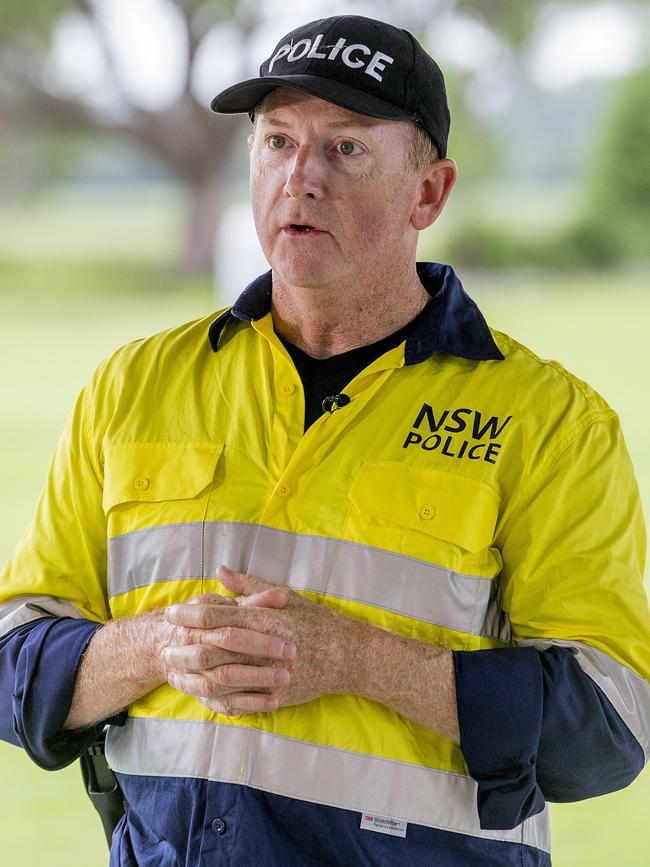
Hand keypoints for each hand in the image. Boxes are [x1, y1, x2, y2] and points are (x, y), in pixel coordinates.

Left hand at [164, 566, 365, 714]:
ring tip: (173, 671)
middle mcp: (265, 646)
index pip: (219, 615)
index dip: (191, 614)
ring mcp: (270, 674)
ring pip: (222, 677)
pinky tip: (198, 693)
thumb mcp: (286, 596)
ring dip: (194, 675)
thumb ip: (250, 585)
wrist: (349, 656)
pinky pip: (239, 701)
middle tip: (164, 644)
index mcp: (265, 619)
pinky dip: (215, 698)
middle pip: (214, 647)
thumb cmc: (316, 622)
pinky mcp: (275, 696)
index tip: (172, 612)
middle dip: (185, 646)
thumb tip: (220, 570)